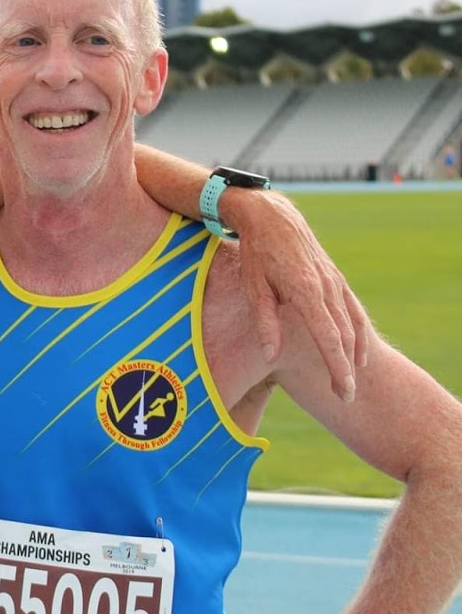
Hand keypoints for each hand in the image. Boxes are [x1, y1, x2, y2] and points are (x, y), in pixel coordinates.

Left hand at [224, 190, 370, 400]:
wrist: (272, 216)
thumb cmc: (256, 254)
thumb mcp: (253, 288)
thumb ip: (265, 323)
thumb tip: (272, 355)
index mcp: (306, 291)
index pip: (329, 338)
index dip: (338, 368)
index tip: (344, 391)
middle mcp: (327, 287)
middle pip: (344, 337)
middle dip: (346, 370)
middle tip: (345, 397)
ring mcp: (334, 281)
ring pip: (352, 324)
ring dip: (355, 354)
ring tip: (352, 380)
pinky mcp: (335, 277)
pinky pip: (352, 309)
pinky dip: (359, 332)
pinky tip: (359, 351)